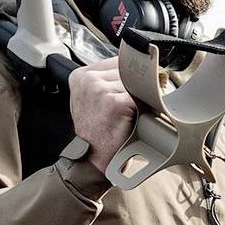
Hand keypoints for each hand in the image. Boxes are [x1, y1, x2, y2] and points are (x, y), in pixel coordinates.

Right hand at [67, 57, 137, 175]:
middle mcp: (88, 80)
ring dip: (140, 98)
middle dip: (135, 87)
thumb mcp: (91, 102)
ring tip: (130, 117)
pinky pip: (141, 96)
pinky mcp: (115, 102)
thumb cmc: (96, 135)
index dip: (128, 78)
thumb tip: (135, 69)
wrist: (92, 162)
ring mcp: (100, 89)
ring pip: (136, 83)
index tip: (129, 93)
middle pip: (127, 70)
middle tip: (129, 110)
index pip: (116, 62)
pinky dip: (144, 109)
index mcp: (80, 76)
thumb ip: (105, 82)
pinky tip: (135, 121)